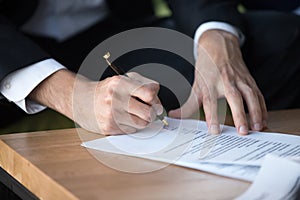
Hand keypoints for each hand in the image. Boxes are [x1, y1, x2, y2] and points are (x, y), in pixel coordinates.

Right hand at [30, 70, 161, 134]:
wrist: (81, 100)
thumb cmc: (107, 90)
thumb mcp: (124, 80)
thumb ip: (144, 86)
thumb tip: (159, 105)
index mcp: (120, 83)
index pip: (149, 93)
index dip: (155, 99)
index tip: (153, 101)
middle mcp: (115, 99)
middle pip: (149, 113)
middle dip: (151, 113)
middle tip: (147, 110)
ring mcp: (111, 115)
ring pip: (142, 124)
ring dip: (142, 120)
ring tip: (133, 114)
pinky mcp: (109, 128)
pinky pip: (132, 131)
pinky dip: (131, 126)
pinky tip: (123, 119)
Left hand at [169, 30, 267, 134]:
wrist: (219, 46)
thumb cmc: (207, 67)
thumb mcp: (196, 85)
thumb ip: (188, 104)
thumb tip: (174, 116)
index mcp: (210, 83)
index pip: (210, 102)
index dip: (211, 116)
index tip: (214, 130)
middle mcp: (225, 81)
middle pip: (233, 98)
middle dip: (239, 115)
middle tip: (242, 131)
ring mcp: (239, 79)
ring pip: (250, 95)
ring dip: (255, 112)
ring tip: (257, 127)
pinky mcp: (249, 80)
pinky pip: (258, 94)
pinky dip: (262, 107)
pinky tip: (263, 119)